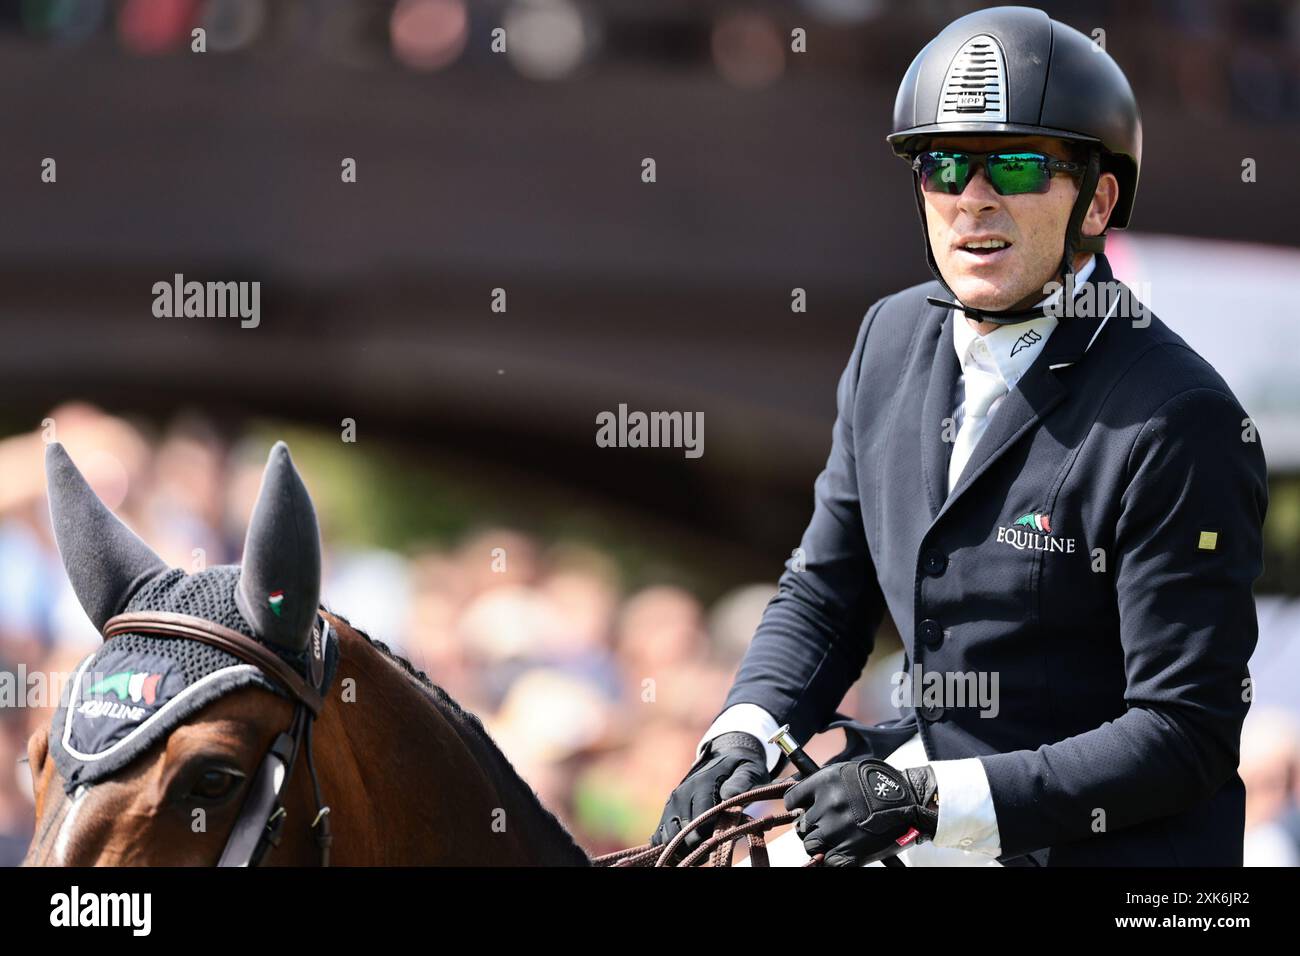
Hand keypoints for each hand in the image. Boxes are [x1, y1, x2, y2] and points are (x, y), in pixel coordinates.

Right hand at [649, 732, 769, 858]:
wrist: (725, 757)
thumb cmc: (740, 768)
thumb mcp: (748, 770)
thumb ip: (740, 782)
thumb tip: (729, 796)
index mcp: (701, 784)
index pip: (700, 820)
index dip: (712, 836)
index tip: (724, 840)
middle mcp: (681, 794)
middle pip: (682, 834)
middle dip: (699, 846)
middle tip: (716, 845)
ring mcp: (671, 804)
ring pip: (667, 839)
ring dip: (684, 849)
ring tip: (704, 847)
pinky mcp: (666, 812)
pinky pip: (660, 837)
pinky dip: (671, 848)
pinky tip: (689, 848)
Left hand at [783, 759, 938, 866]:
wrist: (912, 800)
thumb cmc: (883, 784)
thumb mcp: (849, 772)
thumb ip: (825, 785)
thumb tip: (806, 801)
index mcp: (824, 782)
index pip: (792, 799)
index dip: (797, 807)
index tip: (802, 810)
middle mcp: (826, 805)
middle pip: (802, 826)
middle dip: (812, 828)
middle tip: (827, 827)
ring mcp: (836, 830)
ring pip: (811, 845)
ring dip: (821, 845)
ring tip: (837, 840)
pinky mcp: (848, 852)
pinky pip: (828, 862)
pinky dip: (834, 860)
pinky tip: (843, 853)